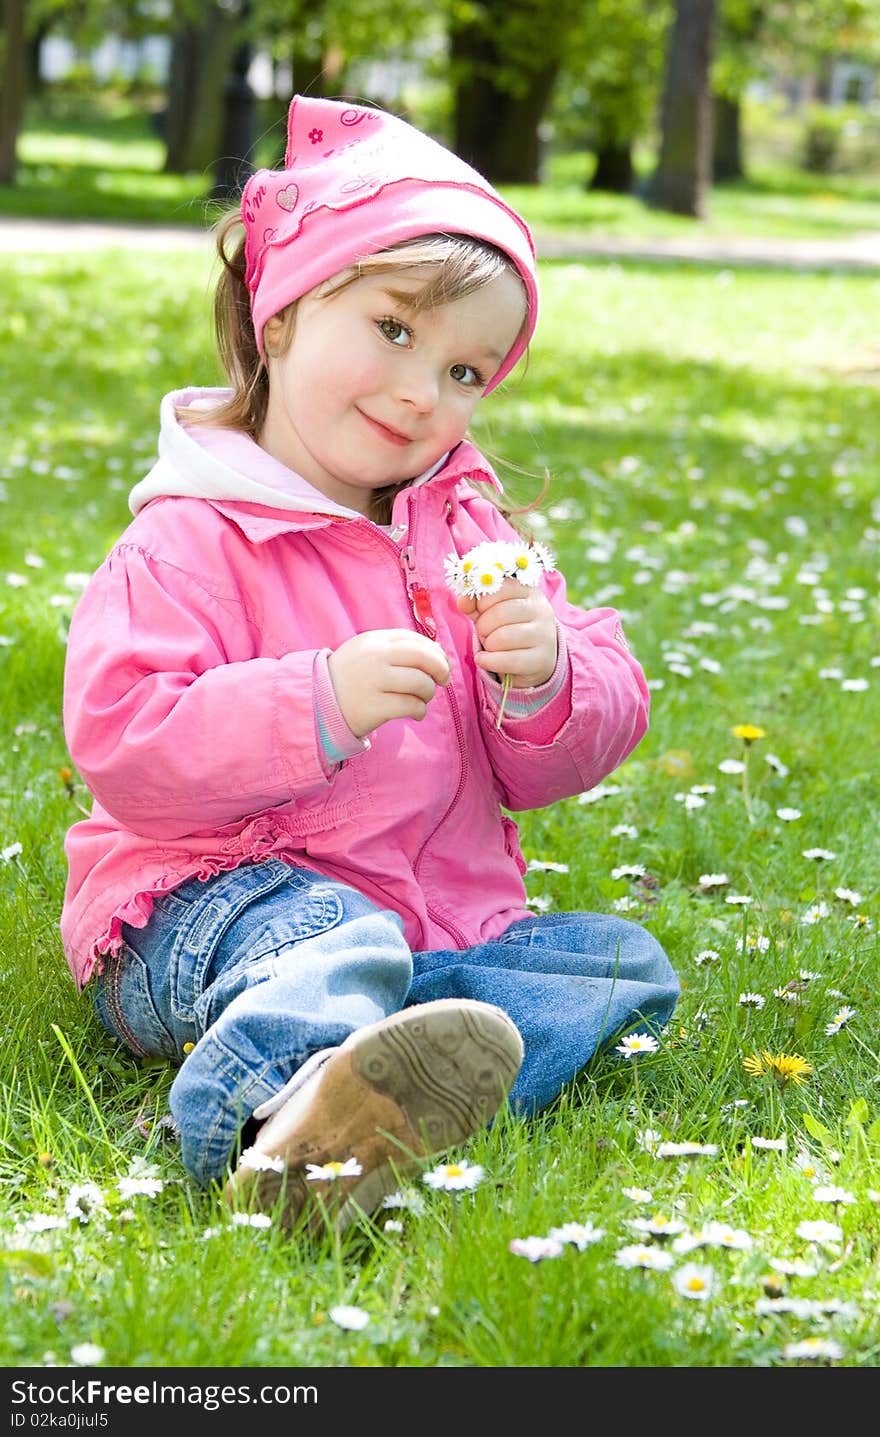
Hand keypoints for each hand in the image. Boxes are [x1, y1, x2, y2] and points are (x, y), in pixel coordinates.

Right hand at [328, 629, 451, 737]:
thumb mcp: (367, 652)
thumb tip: (442, 656)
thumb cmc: (350, 677)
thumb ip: (399, 650)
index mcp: (374, 640)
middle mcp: (375, 657)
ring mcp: (374, 682)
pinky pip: (412, 706)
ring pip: (422, 684)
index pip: (416, 640)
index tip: (441, 663)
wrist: (318, 703)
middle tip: (443, 681)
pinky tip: (415, 713)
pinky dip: (420, 711)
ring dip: (428, 693)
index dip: (435, 652)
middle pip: (424, 658)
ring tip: (421, 699)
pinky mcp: (375, 707)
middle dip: (441, 670)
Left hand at [457, 578, 556, 687]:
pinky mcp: (541, 659)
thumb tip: (463, 601)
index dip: (482, 601)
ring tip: (490, 646)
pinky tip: (484, 660)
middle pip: (499, 614)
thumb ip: (475, 603)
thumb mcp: (491, 610)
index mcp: (528, 590)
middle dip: (483, 626)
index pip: (498, 587)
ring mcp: (544, 635)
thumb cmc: (509, 628)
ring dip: (487, 644)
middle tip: (484, 633)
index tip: (481, 611)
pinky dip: (488, 661)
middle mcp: (541, 609)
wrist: (535, 658)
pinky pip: (508, 660)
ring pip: (503, 637)